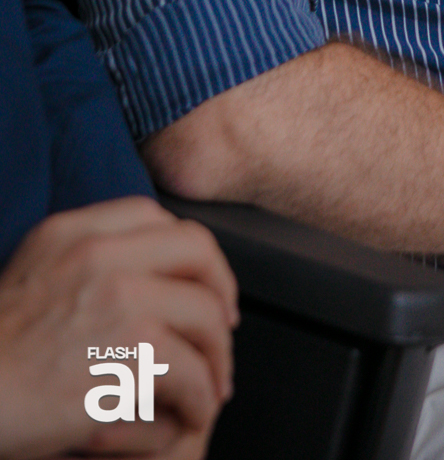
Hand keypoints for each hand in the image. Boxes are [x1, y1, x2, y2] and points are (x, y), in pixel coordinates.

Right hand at [0, 197, 237, 459]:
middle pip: (196, 254)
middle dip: (221, 294)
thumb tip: (145, 265)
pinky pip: (192, 371)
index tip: (199, 285)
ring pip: (204, 316)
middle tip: (224, 331)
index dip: (190, 253)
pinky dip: (201, 396)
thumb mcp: (34, 273)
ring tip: (213, 384)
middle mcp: (100, 255)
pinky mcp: (128, 355)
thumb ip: (85, 257)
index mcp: (75, 232)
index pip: (156, 217)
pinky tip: (192, 410)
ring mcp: (118, 301)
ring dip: (217, 357)